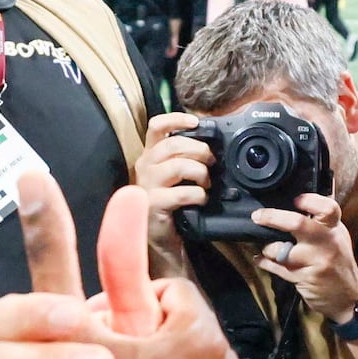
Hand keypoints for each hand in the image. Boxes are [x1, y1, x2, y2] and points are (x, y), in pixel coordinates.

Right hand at [134, 111, 208, 268]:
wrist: (160, 239)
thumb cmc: (172, 204)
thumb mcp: (176, 177)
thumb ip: (185, 158)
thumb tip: (211, 144)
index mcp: (150, 155)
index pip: (156, 127)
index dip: (176, 119)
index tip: (196, 121)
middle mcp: (145, 166)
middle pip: (172, 144)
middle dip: (199, 149)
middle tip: (212, 162)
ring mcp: (147, 186)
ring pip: (178, 165)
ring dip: (200, 172)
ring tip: (207, 183)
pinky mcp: (154, 204)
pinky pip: (182, 193)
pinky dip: (198, 195)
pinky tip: (202, 200)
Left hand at [249, 195, 357, 323]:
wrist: (349, 299)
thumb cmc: (339, 264)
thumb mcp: (337, 238)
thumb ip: (322, 222)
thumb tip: (301, 199)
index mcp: (334, 230)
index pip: (327, 208)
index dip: (310, 200)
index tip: (297, 200)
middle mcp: (326, 243)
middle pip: (298, 224)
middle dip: (273, 218)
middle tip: (258, 216)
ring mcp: (314, 262)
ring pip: (282, 250)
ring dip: (268, 248)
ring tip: (266, 248)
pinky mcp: (303, 278)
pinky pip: (277, 268)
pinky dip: (265, 262)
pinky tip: (260, 259)